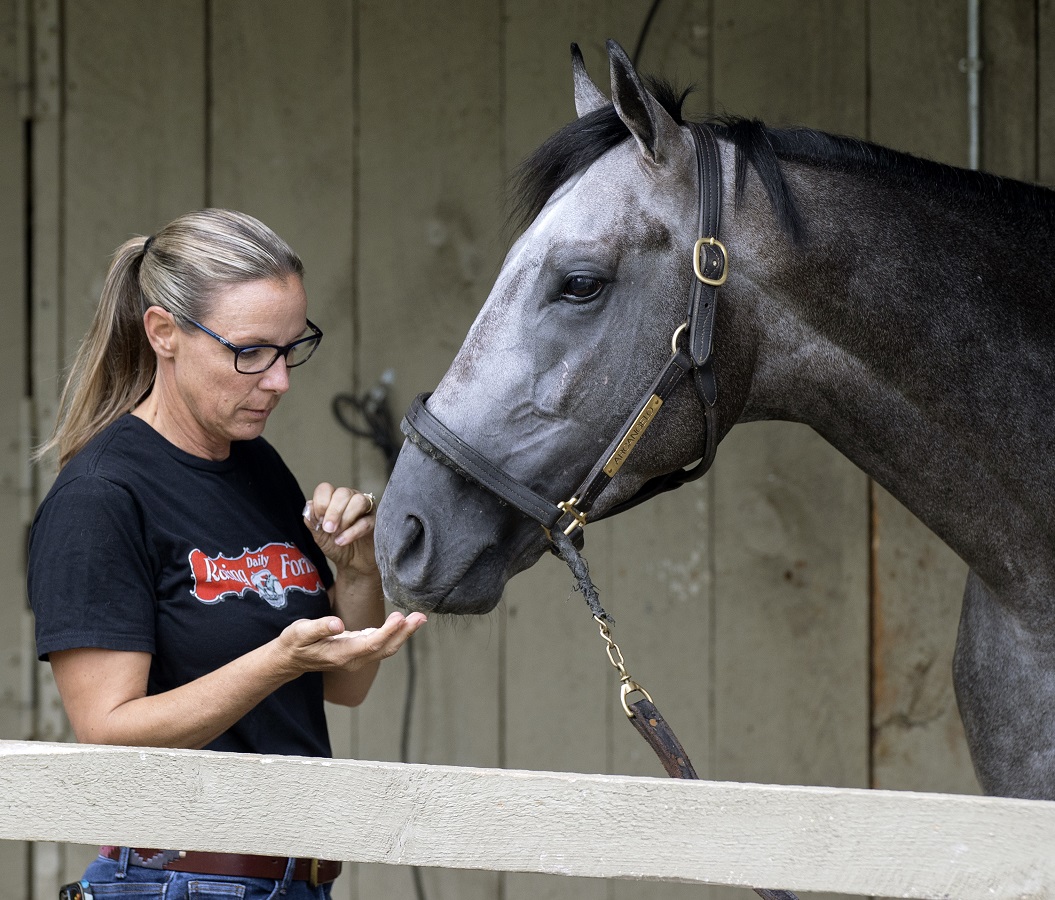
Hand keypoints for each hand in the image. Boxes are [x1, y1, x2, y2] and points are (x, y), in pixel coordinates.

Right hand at [276, 610, 426, 675]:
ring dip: (404, 633)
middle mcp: (353, 660)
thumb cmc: (295, 643)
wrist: (291, 659)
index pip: (371, 643)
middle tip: (421, 617)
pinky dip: (395, 634)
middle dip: (405, 633)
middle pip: (385, 648)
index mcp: (341, 654)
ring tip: (419, 618)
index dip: (388, 631)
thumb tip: (338, 624)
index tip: (400, 617)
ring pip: (386, 648)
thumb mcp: (300, 632)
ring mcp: (358, 658)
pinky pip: (382, 645)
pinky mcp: (359, 652)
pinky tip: (405, 623)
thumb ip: (319, 627)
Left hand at [304, 483, 378, 577]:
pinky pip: (367, 521)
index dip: (320, 502)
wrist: (351, 563)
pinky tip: (342, 541)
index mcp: (333, 499)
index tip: (318, 520)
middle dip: (333, 511)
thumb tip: (309, 506)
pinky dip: (352, 532)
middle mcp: (350, 499)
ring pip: (359, 501)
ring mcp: (365, 508)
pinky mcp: (376, 521)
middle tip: (328, 529)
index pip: (326, 489)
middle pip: (343, 493)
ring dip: (345, 518)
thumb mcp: (319, 535)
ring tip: (337, 534)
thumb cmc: (336, 546)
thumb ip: (312, 521)